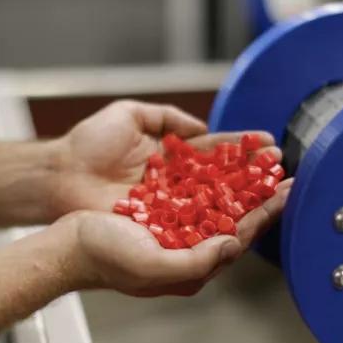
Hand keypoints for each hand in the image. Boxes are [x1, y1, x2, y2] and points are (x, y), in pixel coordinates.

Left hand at [53, 100, 281, 214]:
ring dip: (246, 199)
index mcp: (171, 158)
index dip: (241, 149)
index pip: (215, 152)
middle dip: (253, 175)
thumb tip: (200, 128)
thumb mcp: (129, 115)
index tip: (268, 145)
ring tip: (276, 192)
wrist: (60, 174)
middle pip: (223, 179)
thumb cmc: (88, 144)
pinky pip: (193, 226)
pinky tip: (244, 217)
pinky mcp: (158, 227)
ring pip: (215, 203)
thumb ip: (165, 117)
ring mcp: (169, 207)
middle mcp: (175, 184)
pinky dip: (219, 222)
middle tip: (283, 170)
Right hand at [63, 178, 292, 296]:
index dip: (264, 214)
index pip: (237, 238)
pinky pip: (192, 190)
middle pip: (234, 219)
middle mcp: (186, 248)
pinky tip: (223, 162)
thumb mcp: (152, 266)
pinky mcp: (158, 209)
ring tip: (260, 162)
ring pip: (216, 202)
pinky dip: (211, 175)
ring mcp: (172, 228)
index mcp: (189, 267)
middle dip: (260, 196)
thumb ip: (196, 262)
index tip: (286, 192)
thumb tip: (232, 245)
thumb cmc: (103, 258)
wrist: (66, 245)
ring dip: (240, 182)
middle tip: (285, 173)